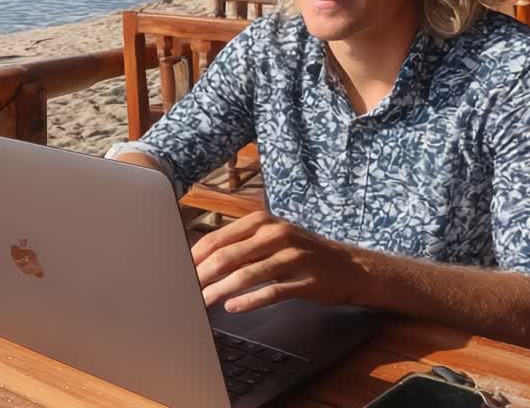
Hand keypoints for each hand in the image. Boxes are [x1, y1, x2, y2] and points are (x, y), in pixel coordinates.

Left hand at [191, 211, 371, 312]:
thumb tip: (200, 261)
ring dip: (220, 290)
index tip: (178, 271)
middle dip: (201, 276)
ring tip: (202, 302)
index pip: (218, 239)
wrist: (351, 266)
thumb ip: (241, 246)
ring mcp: (292, 256)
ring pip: (246, 275)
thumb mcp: (272, 239)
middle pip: (228, 256)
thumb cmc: (303, 253)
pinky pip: (271, 291)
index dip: (195, 257)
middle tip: (183, 291)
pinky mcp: (305, 280)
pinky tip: (233, 307)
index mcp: (262, 221)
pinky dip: (249, 300)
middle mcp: (276, 234)